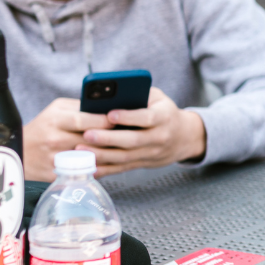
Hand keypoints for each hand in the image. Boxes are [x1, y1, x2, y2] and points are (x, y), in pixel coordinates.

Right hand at [22, 97, 113, 180]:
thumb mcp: (56, 109)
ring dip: (108, 154)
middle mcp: (55, 140)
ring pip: (90, 158)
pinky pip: (83, 172)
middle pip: (90, 140)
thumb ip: (79, 107)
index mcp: (55, 120)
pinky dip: (98, 168)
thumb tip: (106, 106)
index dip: (104, 121)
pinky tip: (108, 163)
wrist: (20, 151)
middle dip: (110, 138)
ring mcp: (56, 159)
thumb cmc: (43, 127)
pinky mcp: (57, 174)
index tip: (118, 121)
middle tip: (126, 135)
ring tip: (120, 148)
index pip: (83, 120)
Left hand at [74, 87, 207, 175]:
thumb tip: (110, 94)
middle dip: (109, 138)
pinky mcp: (143, 164)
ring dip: (102, 155)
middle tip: (87, 134)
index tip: (110, 114)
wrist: (183, 137)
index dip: (129, 117)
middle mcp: (159, 137)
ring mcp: (151, 153)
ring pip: (125, 157)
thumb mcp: (158, 98)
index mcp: (164, 117)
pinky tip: (90, 167)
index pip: (147, 118)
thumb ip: (138, 94)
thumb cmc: (164, 111)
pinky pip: (122, 168)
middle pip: (133, 140)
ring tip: (81, 150)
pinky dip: (106, 169)